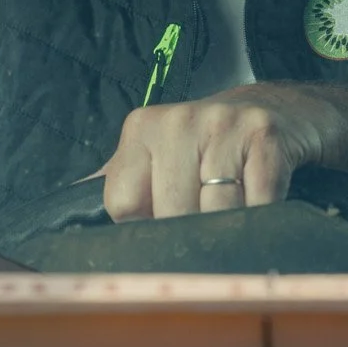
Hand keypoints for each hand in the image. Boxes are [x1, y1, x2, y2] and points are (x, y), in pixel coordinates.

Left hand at [103, 85, 335, 220]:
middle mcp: (177, 120)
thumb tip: (66, 213)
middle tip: (207, 227)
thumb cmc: (210, 146)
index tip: (167, 223)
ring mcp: (223, 125)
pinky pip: (258, 203)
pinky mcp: (266, 137)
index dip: (147, 228)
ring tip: (235, 219)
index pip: (124, 205)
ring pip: (215, 214)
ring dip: (229, 231)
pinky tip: (262, 206)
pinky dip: (262, 218)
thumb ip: (117, 184)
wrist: (281, 112)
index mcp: (141, 128)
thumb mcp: (155, 155)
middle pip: (171, 214)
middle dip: (191, 235)